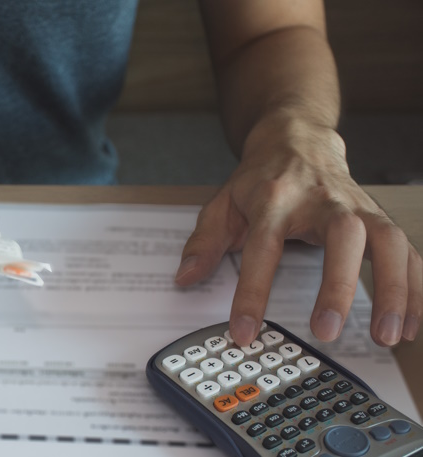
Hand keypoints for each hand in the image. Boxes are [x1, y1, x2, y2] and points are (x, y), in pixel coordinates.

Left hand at [175, 119, 421, 346]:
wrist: (297, 138)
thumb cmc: (261, 178)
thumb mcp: (222, 203)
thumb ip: (204, 241)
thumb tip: (185, 278)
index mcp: (274, 198)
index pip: (262, 248)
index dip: (252, 293)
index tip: (244, 331)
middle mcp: (321, 200)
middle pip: (342, 236)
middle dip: (338, 285)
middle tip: (326, 329)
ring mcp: (357, 207)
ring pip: (388, 242)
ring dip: (394, 290)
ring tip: (388, 335)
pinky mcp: (379, 218)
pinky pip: (408, 253)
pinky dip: (416, 288)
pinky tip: (412, 324)